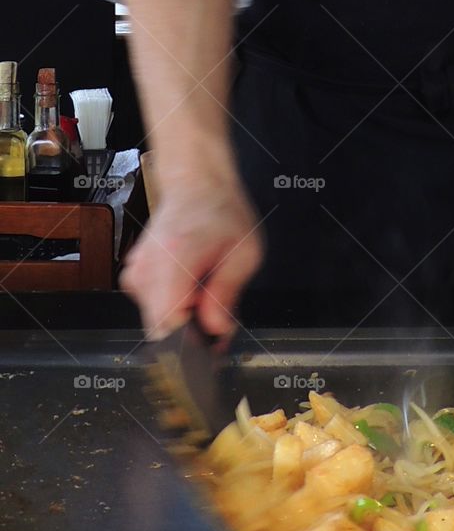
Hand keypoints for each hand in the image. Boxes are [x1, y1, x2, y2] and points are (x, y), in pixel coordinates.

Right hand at [121, 178, 264, 344]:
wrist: (195, 187)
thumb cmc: (221, 214)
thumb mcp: (244, 254)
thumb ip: (227, 295)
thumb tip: (216, 330)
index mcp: (175, 260)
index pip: (168, 324)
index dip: (192, 341)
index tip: (213, 343)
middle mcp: (147, 268)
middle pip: (163, 328)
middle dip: (193, 331)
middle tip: (219, 314)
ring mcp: (136, 274)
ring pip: (159, 322)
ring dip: (185, 318)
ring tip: (206, 291)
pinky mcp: (134, 278)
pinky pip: (154, 308)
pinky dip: (174, 306)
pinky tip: (191, 286)